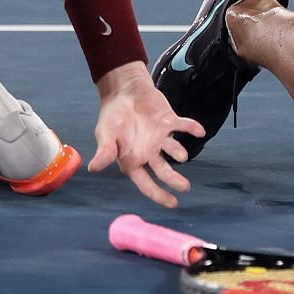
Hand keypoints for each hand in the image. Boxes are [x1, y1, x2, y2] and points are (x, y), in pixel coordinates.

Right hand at [87, 65, 205, 208]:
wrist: (122, 90)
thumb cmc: (111, 116)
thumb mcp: (105, 134)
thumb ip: (104, 152)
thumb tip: (93, 168)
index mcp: (133, 160)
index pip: (146, 182)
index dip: (158, 194)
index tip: (172, 203)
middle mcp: (149, 152)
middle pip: (163, 170)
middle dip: (174, 179)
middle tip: (184, 187)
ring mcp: (160, 137)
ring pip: (173, 148)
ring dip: (178, 151)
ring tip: (181, 156)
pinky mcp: (169, 120)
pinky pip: (183, 125)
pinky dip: (192, 127)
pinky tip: (200, 131)